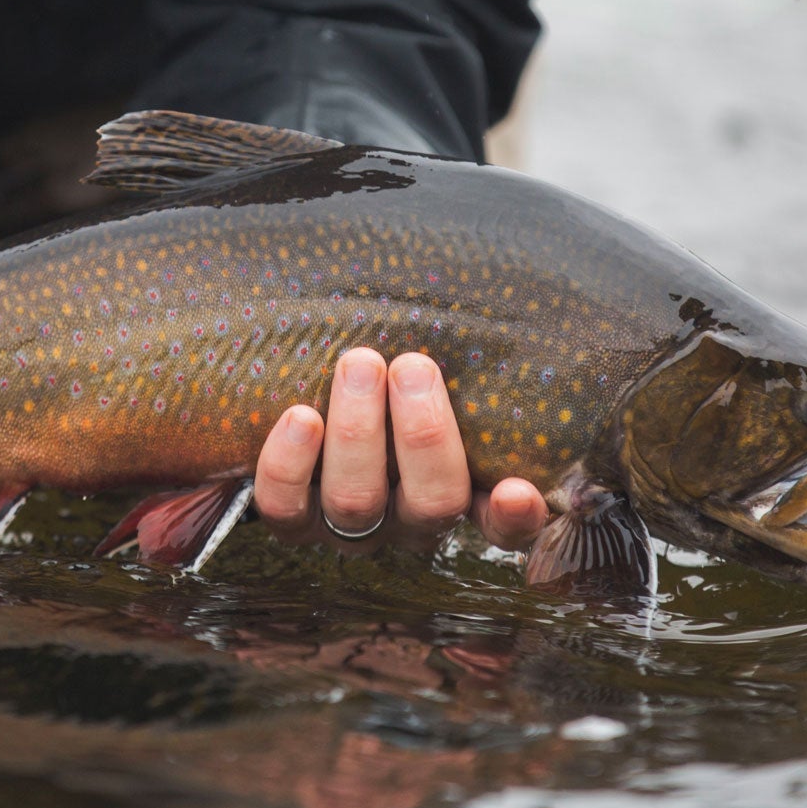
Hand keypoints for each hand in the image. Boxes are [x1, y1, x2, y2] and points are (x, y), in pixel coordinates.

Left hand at [252, 348, 549, 554]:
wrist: (296, 383)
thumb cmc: (391, 365)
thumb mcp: (434, 363)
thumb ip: (467, 353)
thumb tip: (522, 283)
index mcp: (462, 490)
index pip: (508, 524)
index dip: (516, 518)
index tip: (517, 491)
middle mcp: (409, 517)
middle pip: (434, 502)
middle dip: (425, 435)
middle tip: (414, 365)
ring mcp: (348, 523)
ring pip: (358, 501)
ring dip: (358, 431)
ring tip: (359, 364)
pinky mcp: (289, 518)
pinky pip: (284, 508)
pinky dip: (289, 466)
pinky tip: (300, 416)